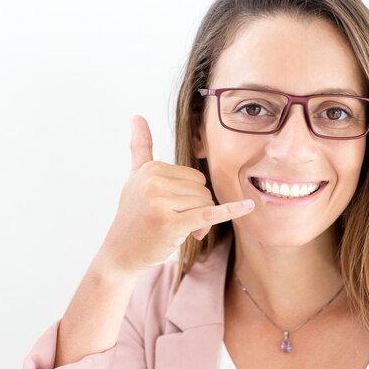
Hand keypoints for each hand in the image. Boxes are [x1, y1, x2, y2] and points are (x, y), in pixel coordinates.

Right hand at [96, 115, 253, 277]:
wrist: (120, 253)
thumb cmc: (132, 215)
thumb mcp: (134, 177)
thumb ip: (140, 146)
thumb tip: (137, 115)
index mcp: (151, 168)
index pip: (195, 176)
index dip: (191, 196)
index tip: (173, 209)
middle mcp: (154, 182)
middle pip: (202, 190)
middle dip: (197, 209)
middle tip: (178, 224)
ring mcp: (161, 203)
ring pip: (205, 204)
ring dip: (199, 223)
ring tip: (178, 231)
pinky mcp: (171, 224)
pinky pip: (208, 215)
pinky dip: (230, 211)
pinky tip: (248, 206)